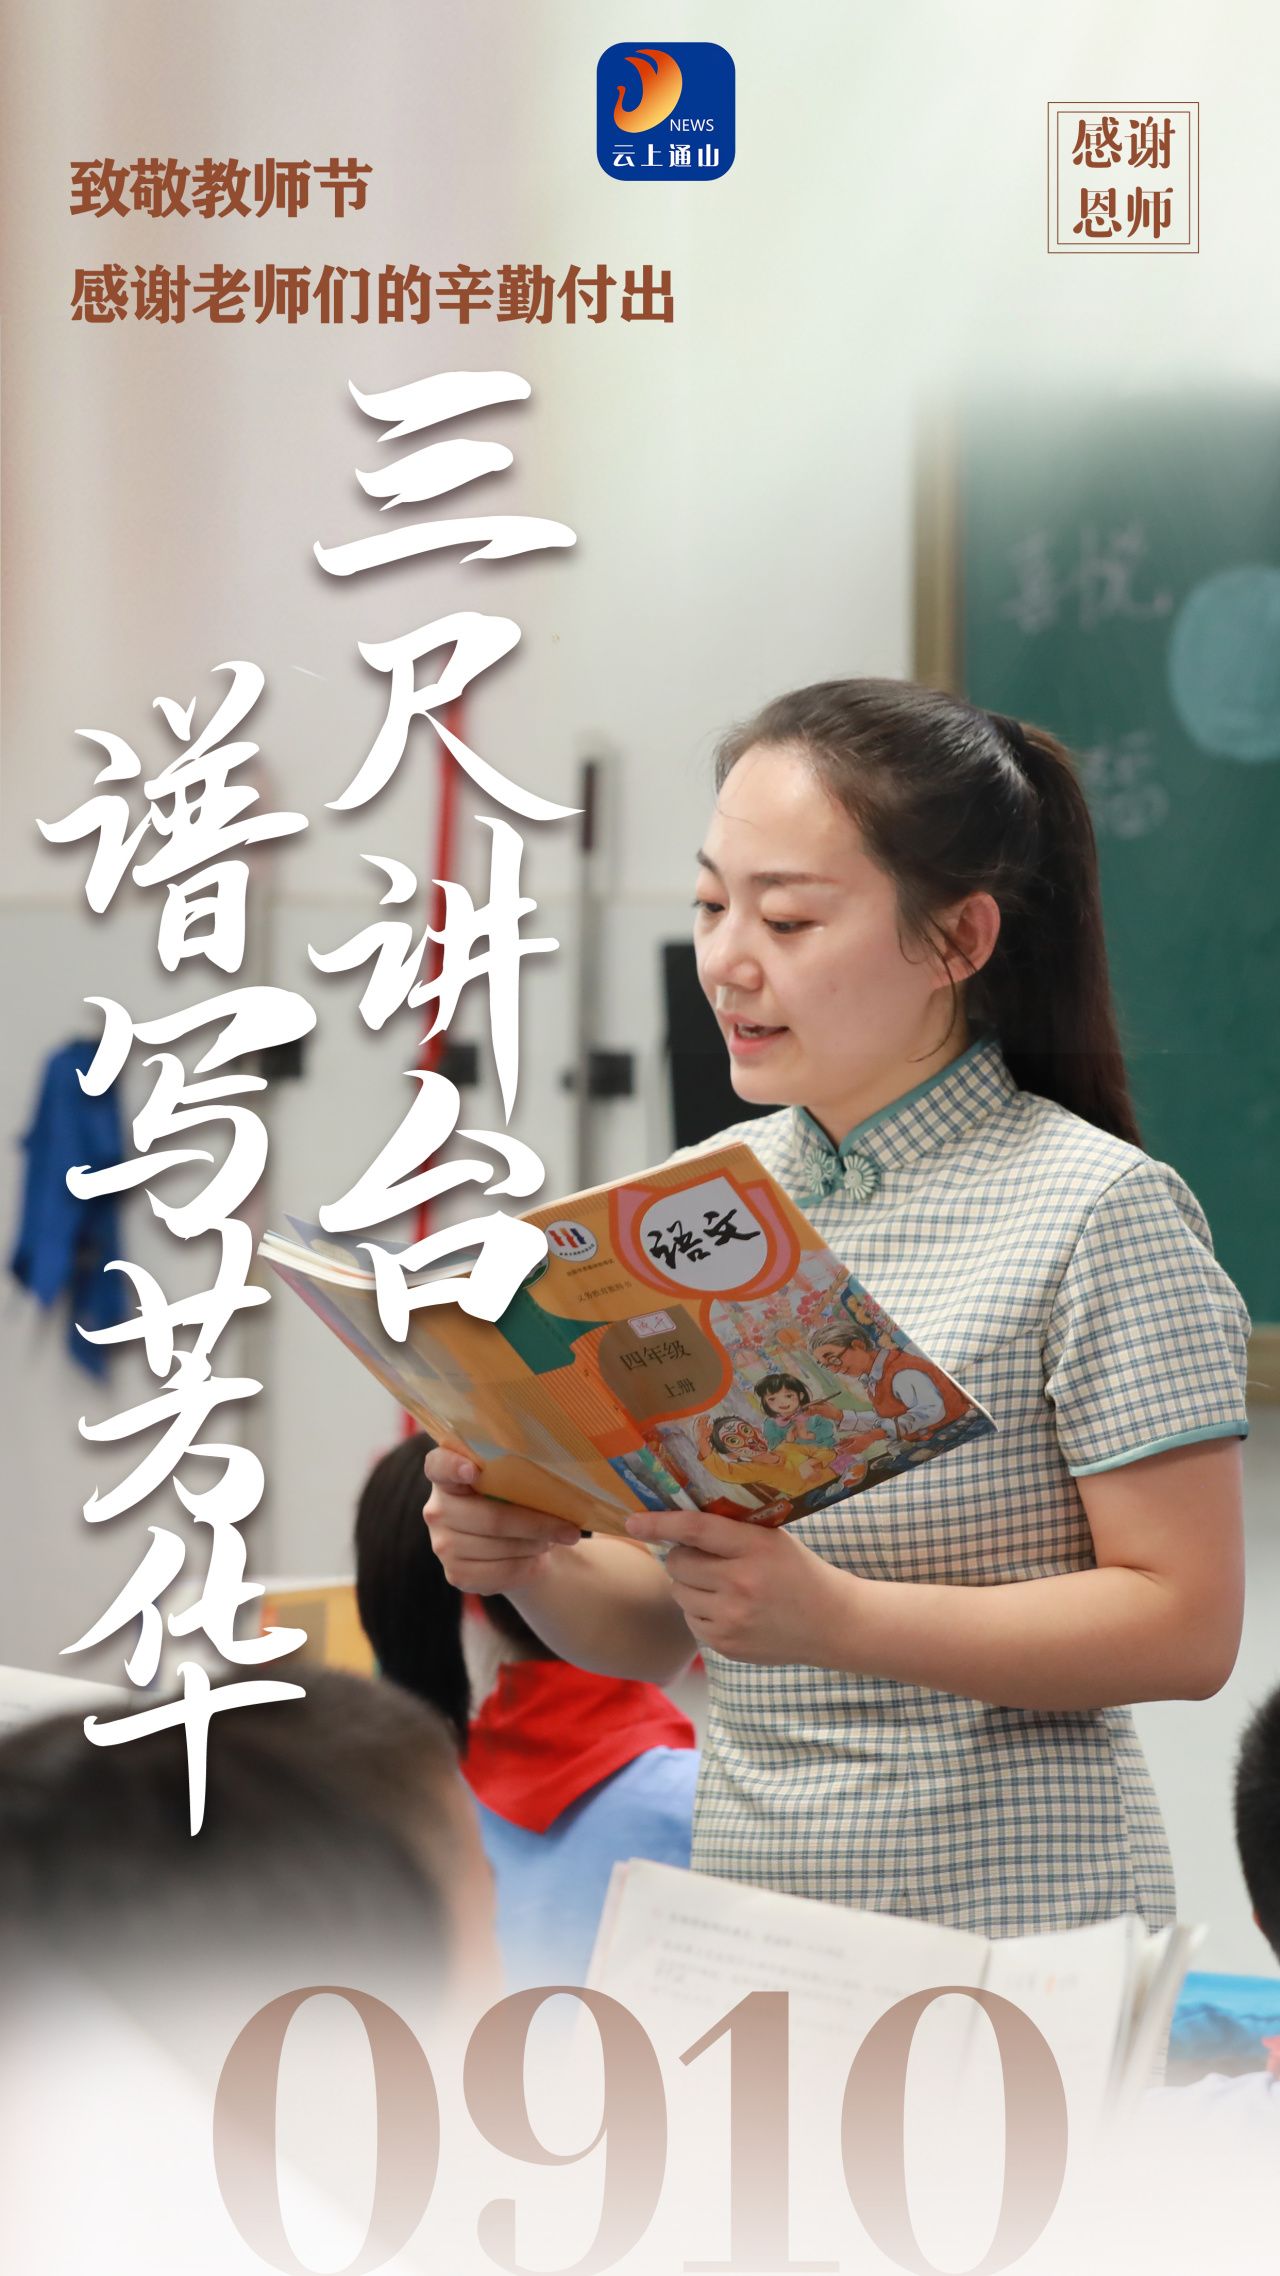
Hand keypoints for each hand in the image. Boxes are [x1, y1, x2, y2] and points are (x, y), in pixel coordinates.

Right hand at [423, 1445, 581, 1592]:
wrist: (512, 1543)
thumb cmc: (514, 1499)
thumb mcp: (514, 1479)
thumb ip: (518, 1470)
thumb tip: (560, 1477)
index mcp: (446, 1474)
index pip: (438, 1465)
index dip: (452, 1466)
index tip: (473, 1470)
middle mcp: (436, 1509)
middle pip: (490, 1517)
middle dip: (536, 1523)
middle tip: (571, 1529)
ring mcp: (442, 1544)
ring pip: (500, 1546)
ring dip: (536, 1544)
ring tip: (554, 1539)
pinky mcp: (456, 1574)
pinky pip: (500, 1572)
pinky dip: (528, 1567)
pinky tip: (539, 1560)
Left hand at [623, 1505, 848, 1664]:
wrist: (831, 1623)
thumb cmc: (798, 1572)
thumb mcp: (771, 1540)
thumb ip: (730, 1532)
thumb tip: (674, 1524)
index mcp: (755, 1549)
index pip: (696, 1529)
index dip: (660, 1523)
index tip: (632, 1521)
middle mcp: (740, 1584)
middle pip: (677, 1563)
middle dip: (683, 1557)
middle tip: (706, 1558)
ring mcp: (731, 1619)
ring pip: (678, 1592)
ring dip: (690, 1585)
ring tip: (723, 1585)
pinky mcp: (725, 1645)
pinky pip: (690, 1620)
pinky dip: (701, 1611)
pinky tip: (729, 1609)